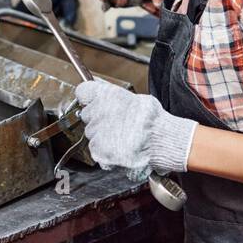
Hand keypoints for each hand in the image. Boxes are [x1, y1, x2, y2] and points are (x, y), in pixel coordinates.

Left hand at [74, 81, 196, 180]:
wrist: (159, 138)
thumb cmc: (151, 118)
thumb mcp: (135, 98)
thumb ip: (115, 97)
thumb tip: (106, 93)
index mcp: (105, 95)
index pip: (83, 91)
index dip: (87, 98)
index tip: (92, 101)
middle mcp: (96, 111)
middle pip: (87, 115)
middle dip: (98, 119)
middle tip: (115, 124)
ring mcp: (95, 131)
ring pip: (92, 133)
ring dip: (102, 136)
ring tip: (121, 138)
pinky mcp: (97, 149)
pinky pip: (96, 149)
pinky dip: (105, 151)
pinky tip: (119, 148)